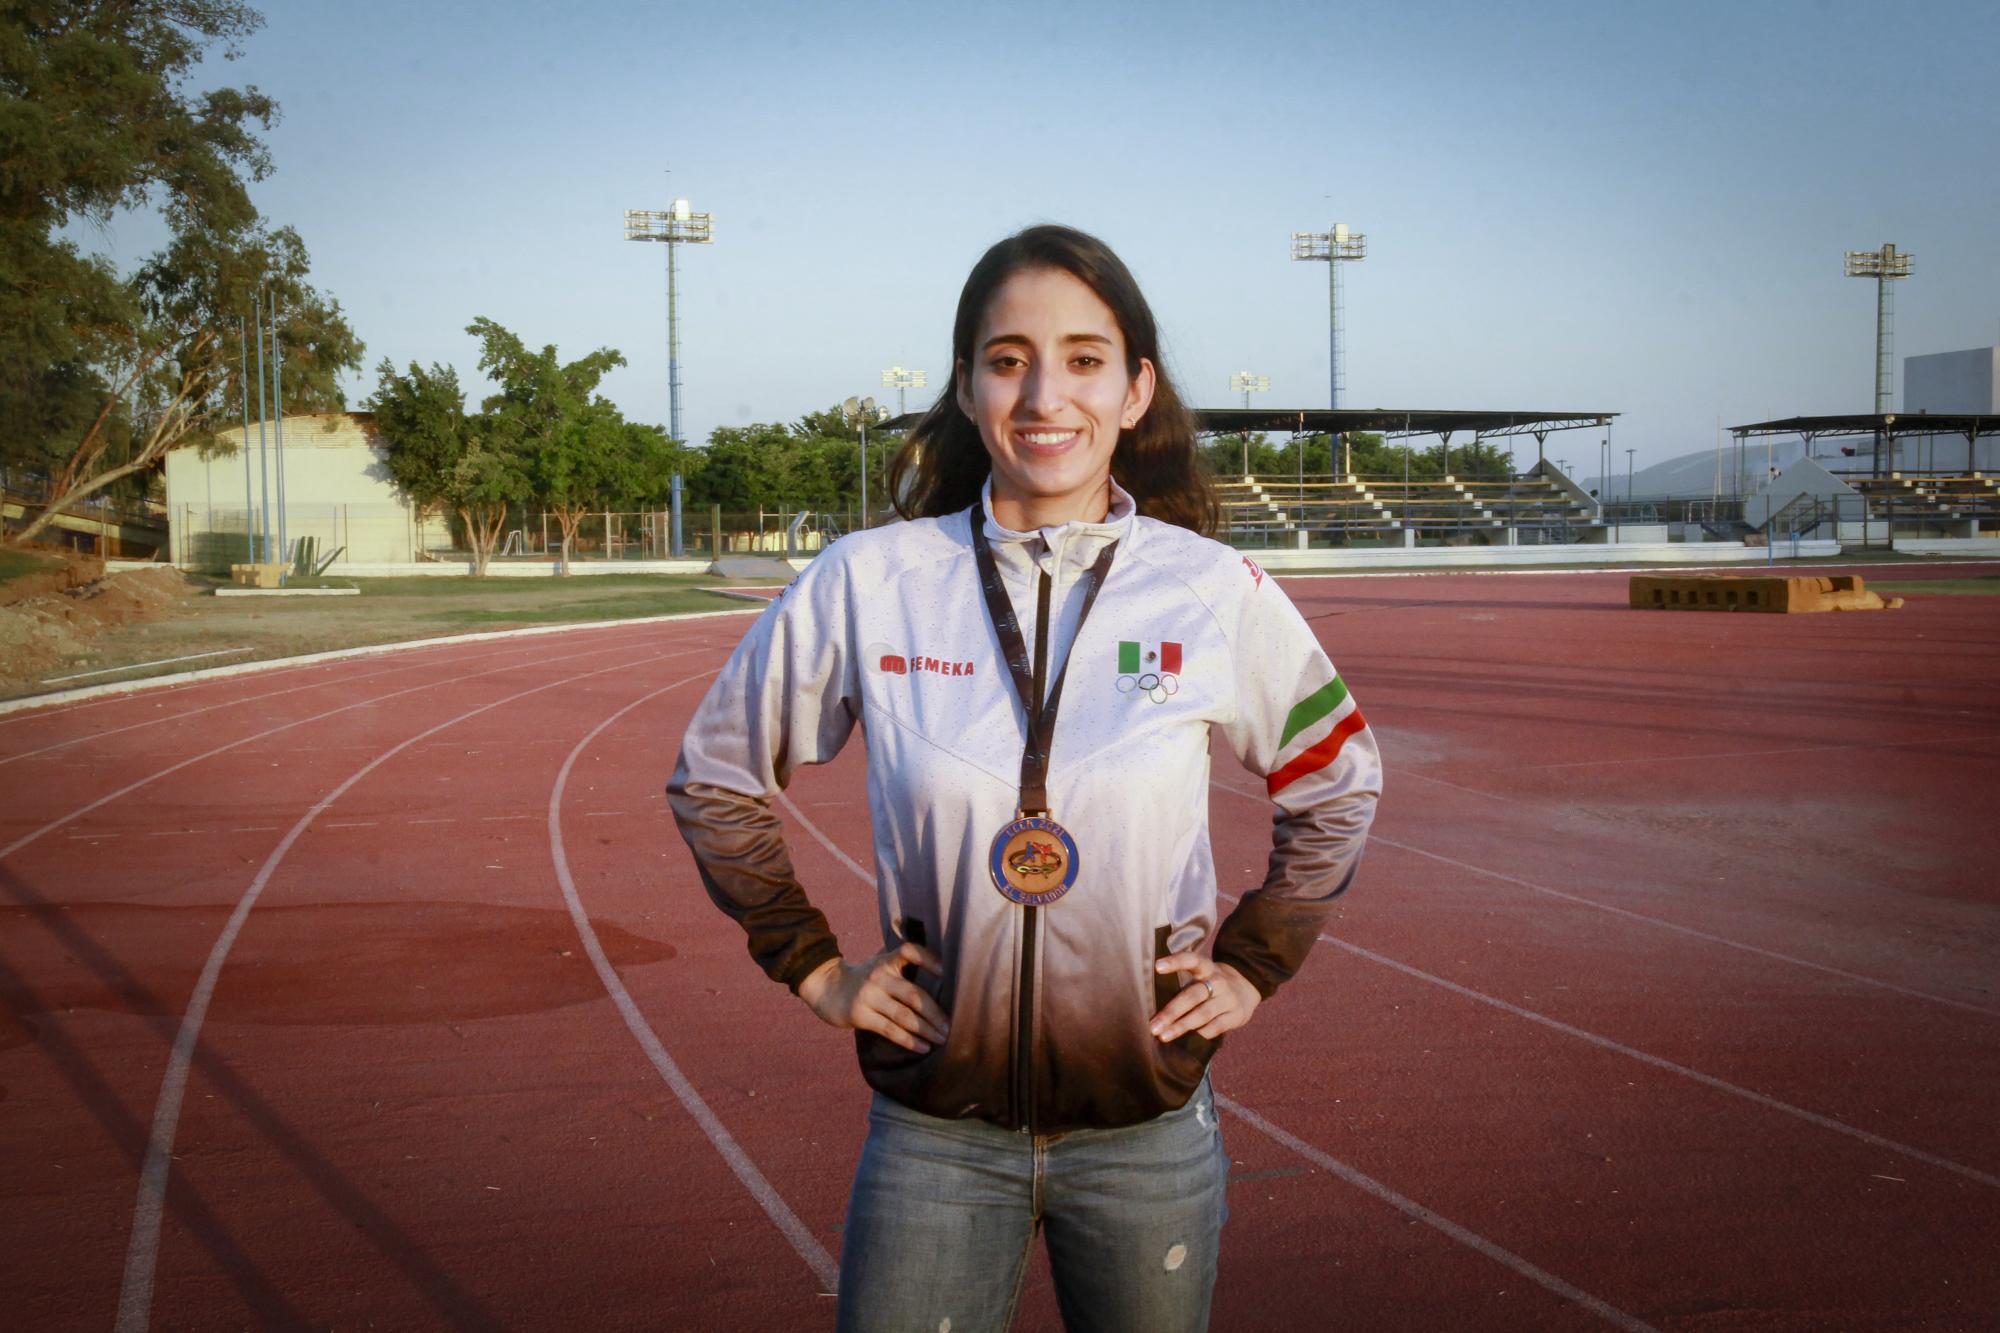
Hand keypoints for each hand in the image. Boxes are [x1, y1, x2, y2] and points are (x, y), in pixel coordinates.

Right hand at [797, 943, 948, 1053]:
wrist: (826, 988)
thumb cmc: (863, 978)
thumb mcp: (879, 964)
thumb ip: (901, 966)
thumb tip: (942, 974)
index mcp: (886, 961)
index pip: (909, 951)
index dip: (928, 959)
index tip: (945, 971)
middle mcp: (878, 976)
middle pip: (913, 995)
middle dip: (935, 1013)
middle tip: (951, 1026)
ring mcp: (868, 996)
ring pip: (904, 1016)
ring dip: (926, 1030)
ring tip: (942, 1039)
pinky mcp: (860, 1015)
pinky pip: (890, 1030)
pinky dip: (909, 1040)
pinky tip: (923, 1047)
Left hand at [1149, 954, 1259, 1042]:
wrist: (1246, 989)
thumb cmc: (1210, 985)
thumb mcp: (1201, 976)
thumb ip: (1182, 985)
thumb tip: (1151, 1005)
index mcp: (1206, 968)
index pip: (1191, 960)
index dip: (1175, 962)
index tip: (1157, 967)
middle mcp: (1218, 981)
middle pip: (1193, 995)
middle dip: (1171, 1012)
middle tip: (1153, 1026)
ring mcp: (1228, 999)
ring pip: (1203, 1014)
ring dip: (1181, 1026)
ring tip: (1164, 1036)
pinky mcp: (1236, 1015)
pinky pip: (1215, 1027)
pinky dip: (1199, 1035)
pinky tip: (1186, 1041)